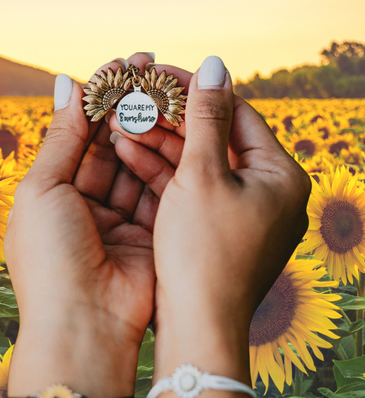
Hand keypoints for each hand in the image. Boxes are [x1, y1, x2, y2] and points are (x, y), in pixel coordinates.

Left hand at [4, 53, 158, 397]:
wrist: (87, 323)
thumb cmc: (52, 259)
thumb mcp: (44, 189)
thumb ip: (60, 138)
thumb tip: (66, 83)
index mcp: (56, 194)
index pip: (80, 136)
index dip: (98, 101)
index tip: (121, 67)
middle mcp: (89, 203)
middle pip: (111, 146)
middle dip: (128, 110)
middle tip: (149, 73)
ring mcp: (122, 217)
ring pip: (137, 164)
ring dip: (148, 131)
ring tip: (162, 95)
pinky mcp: (150, 230)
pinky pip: (158, 188)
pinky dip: (163, 161)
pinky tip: (172, 131)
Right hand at [109, 56, 310, 397]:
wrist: (197, 326)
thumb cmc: (205, 254)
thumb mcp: (203, 175)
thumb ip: (207, 118)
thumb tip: (215, 65)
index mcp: (280, 175)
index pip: (237, 113)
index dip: (196, 90)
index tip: (161, 74)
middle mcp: (266, 192)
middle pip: (215, 139)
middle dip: (171, 119)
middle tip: (135, 99)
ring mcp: (240, 210)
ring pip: (197, 164)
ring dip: (160, 144)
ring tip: (123, 123)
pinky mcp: (215, 226)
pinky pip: (189, 189)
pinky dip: (162, 172)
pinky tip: (129, 151)